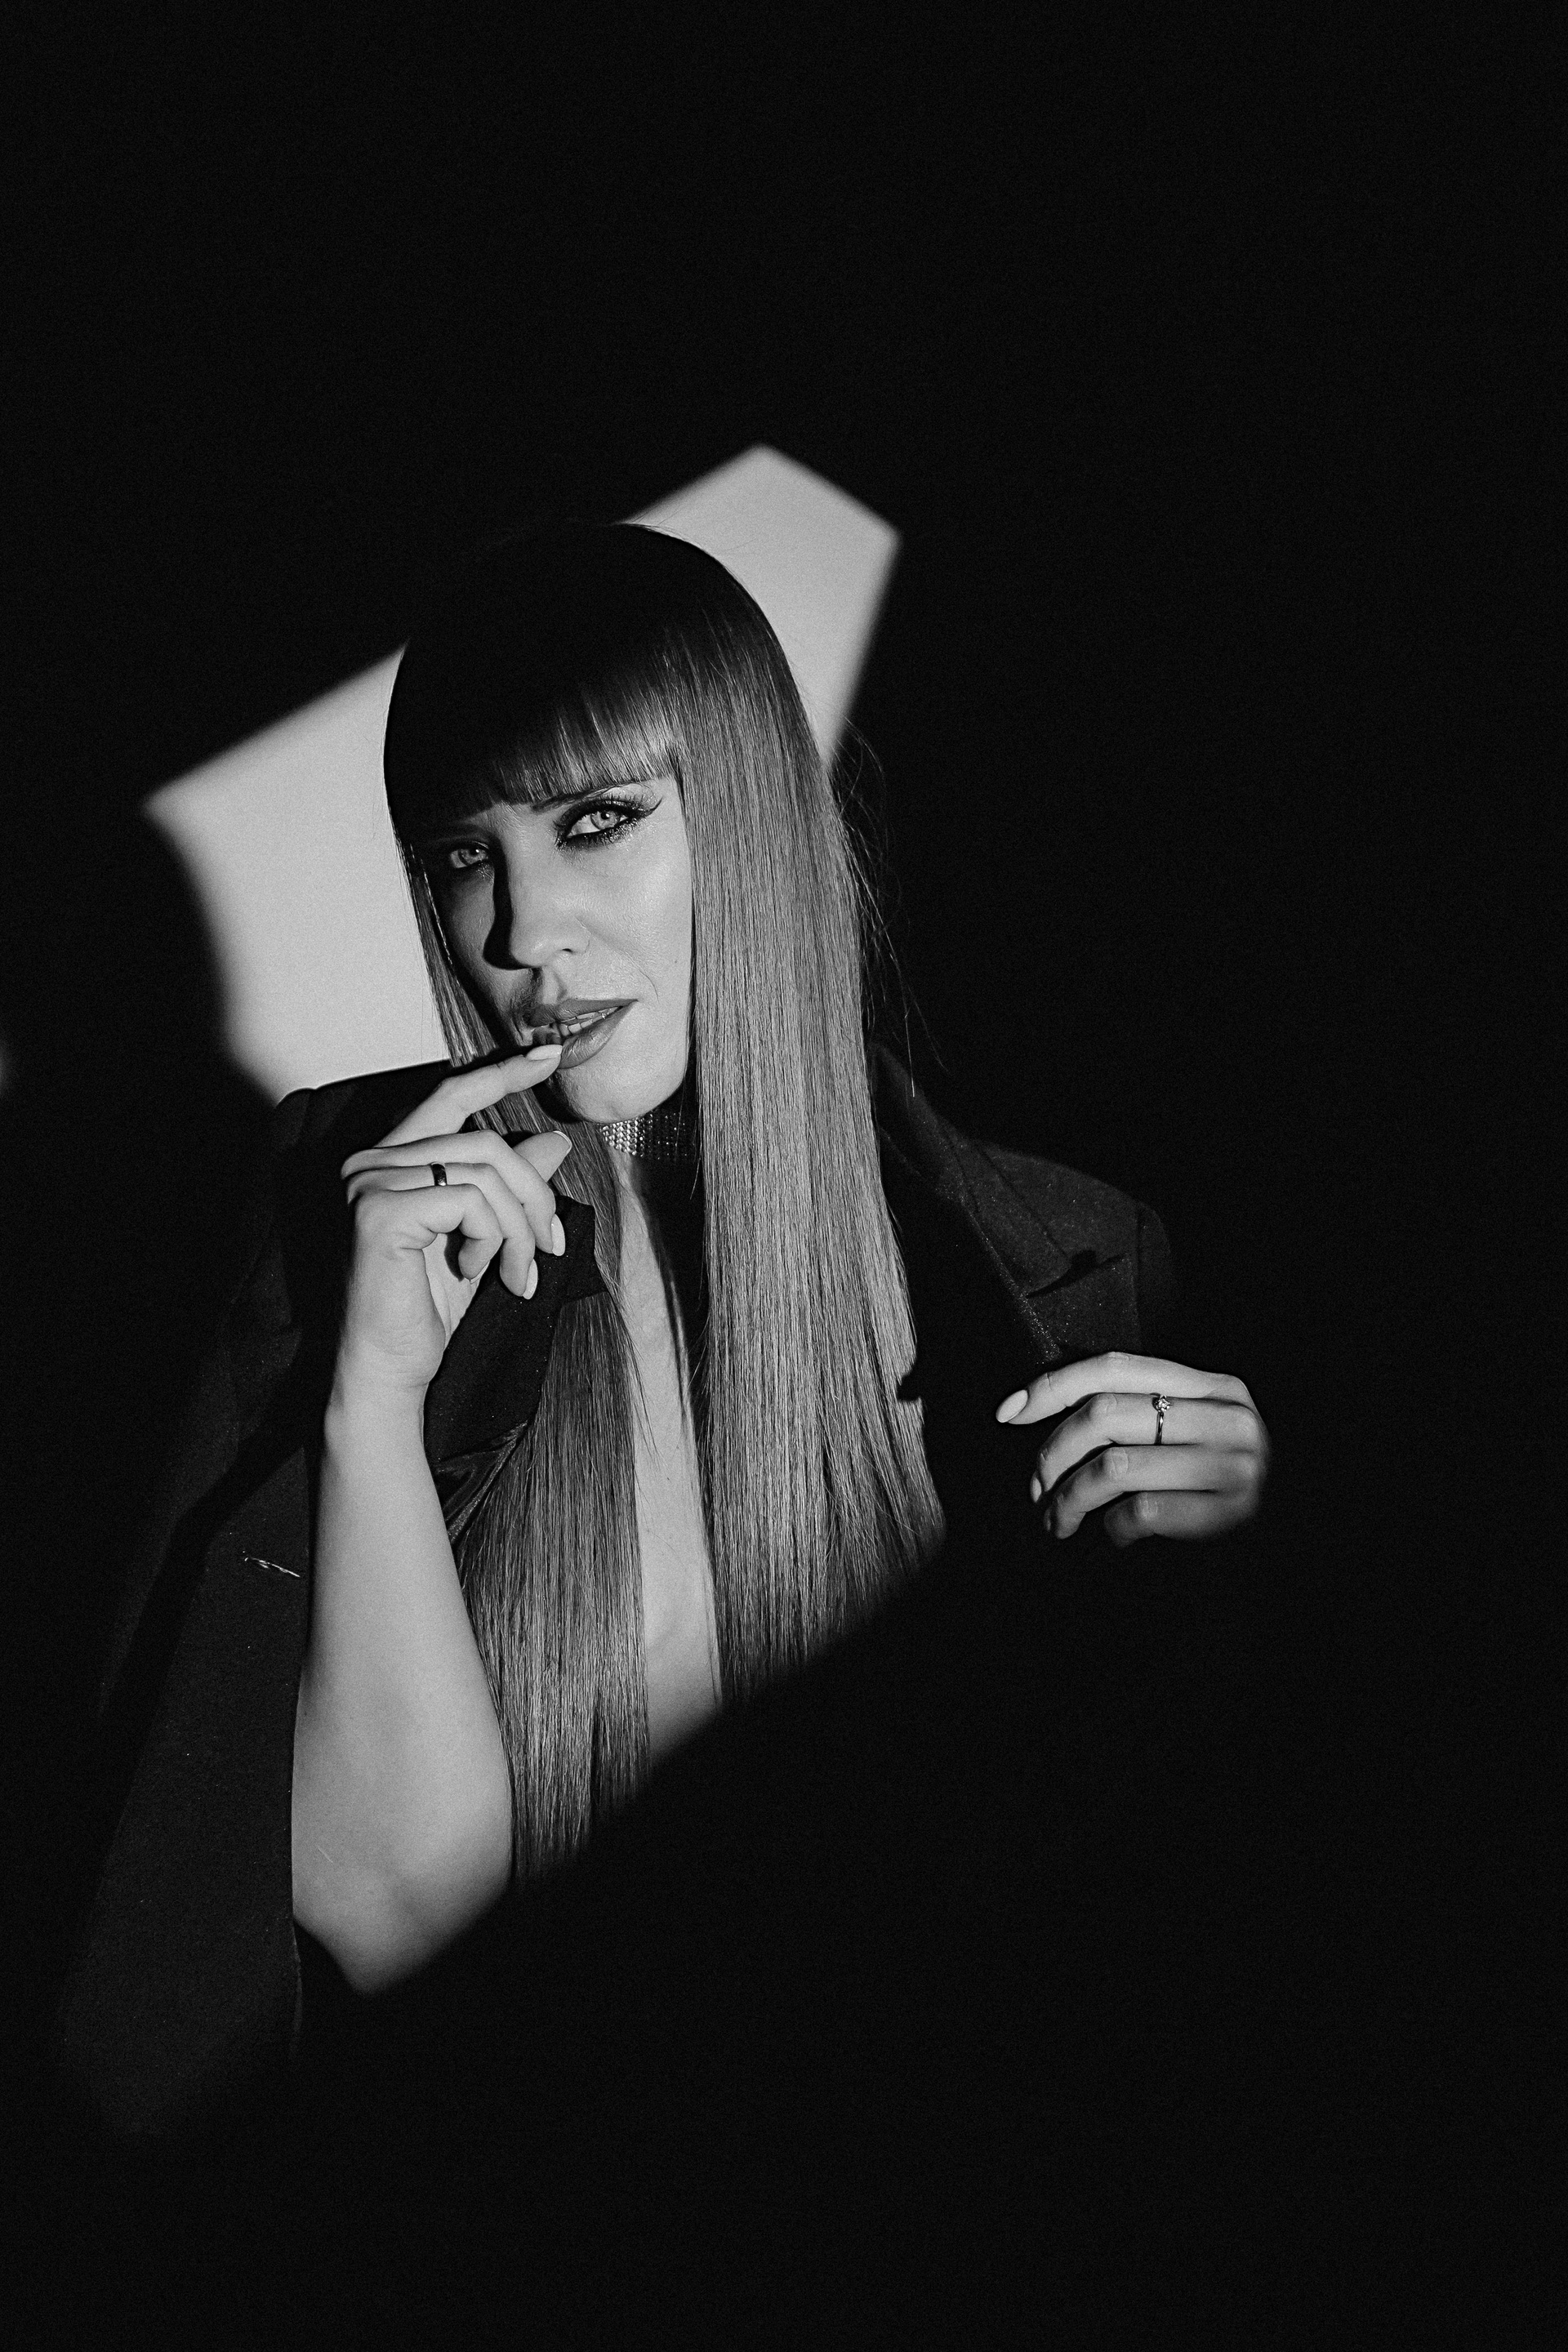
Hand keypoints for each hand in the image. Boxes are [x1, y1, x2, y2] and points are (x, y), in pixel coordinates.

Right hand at [334, 1046, 571, 1400]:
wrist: (392, 1369)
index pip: (451, 1096)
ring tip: (519, 1275)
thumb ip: (509, 1187)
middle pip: (484, 1142)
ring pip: (485, 1173)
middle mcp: (371, 1161)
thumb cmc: (427, 1310)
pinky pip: (471, 1201)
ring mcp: (370, 1183)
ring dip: (520, 1230)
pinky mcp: (380, 1212)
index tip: (549, 1055)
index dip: (500, 1072)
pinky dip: (493, 1240)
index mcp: (391, 1159)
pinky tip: (481, 1272)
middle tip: (552, 1247)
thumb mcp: (484, 1236)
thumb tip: (552, 1139)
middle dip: (534, 1196)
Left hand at [995, 1352, 1268, 1546]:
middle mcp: (1227, 1417)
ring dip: (1068, 1501)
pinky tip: (1114, 1537)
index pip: (1114, 1367)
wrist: (1283, 1545)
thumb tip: (1031, 1406)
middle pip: (1104, 1415)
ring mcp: (1234, 1465)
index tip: (1006, 1411)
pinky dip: (1112, 1529)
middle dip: (1051, 1455)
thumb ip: (1135, 1411)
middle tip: (1035, 1489)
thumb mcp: (1183, 1434)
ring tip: (1058, 1522)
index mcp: (1211, 1385)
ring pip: (1113, 1467)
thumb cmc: (1211, 1489)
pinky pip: (1141, 1513)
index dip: (1052, 1385)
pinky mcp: (1232, 1514)